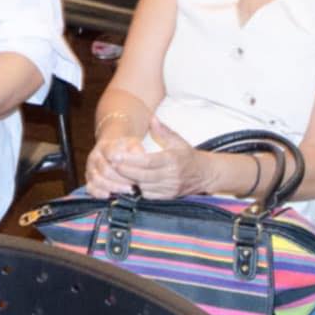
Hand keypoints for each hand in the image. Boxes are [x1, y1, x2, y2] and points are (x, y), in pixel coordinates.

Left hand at [85, 120, 213, 199]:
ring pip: (143, 187)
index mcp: (172, 160)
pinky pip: (148, 196)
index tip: (115, 155)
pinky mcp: (168, 197)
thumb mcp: (177, 140)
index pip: (147, 161)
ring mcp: (169, 188)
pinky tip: (129, 181)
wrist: (204, 174)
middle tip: (110, 163)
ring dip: (129, 181)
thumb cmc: (187, 155)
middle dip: (124, 171)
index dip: (130, 160)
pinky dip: (138, 189)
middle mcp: (171, 176)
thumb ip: (162, 130)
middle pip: (142, 176)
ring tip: (115, 172)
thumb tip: (151, 117)